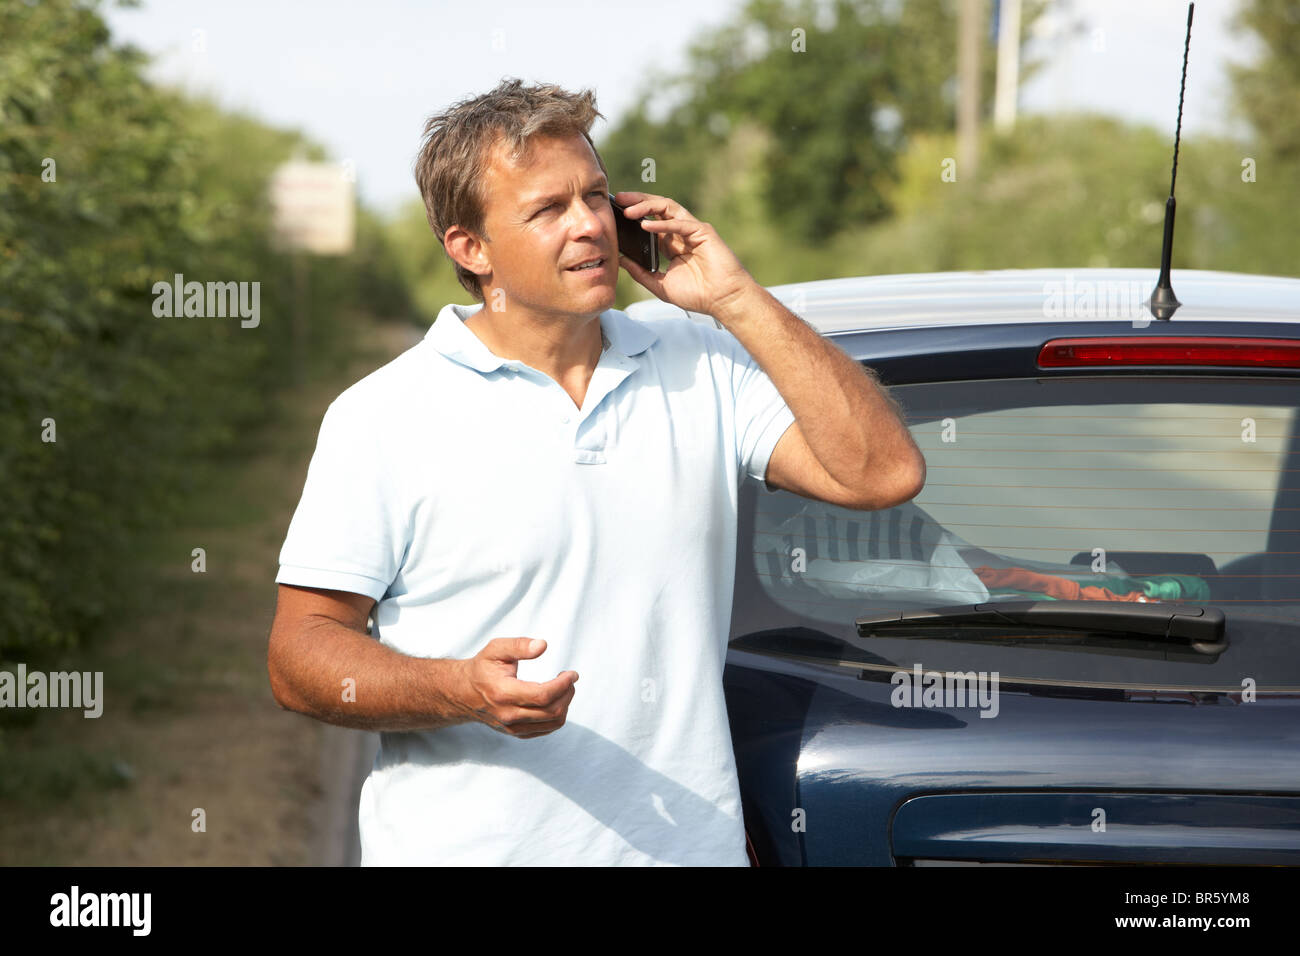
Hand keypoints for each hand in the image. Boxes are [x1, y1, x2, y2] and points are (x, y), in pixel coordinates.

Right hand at [455, 637, 577, 738]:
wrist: (463, 693)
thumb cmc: (482, 668)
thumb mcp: (496, 649)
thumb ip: (519, 645)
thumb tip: (542, 645)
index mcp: (504, 693)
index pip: (543, 695)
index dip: (563, 685)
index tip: (572, 673)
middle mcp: (508, 714)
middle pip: (552, 710)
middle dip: (568, 693)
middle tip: (570, 678)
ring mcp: (512, 727)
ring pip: (552, 722)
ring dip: (566, 704)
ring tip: (564, 687)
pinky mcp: (516, 732)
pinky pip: (546, 729)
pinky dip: (557, 715)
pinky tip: (555, 699)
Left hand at [613, 190, 756, 317]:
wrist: (723, 300)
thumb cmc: (697, 295)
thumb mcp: (660, 285)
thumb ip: (641, 272)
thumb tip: (620, 260)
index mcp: (671, 244)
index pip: (649, 222)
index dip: (633, 216)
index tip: (613, 214)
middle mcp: (681, 233)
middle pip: (657, 210)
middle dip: (637, 202)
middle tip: (617, 199)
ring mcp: (692, 230)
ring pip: (667, 208)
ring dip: (646, 205)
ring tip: (627, 209)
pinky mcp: (703, 232)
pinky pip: (680, 223)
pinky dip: (662, 224)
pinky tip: (645, 225)